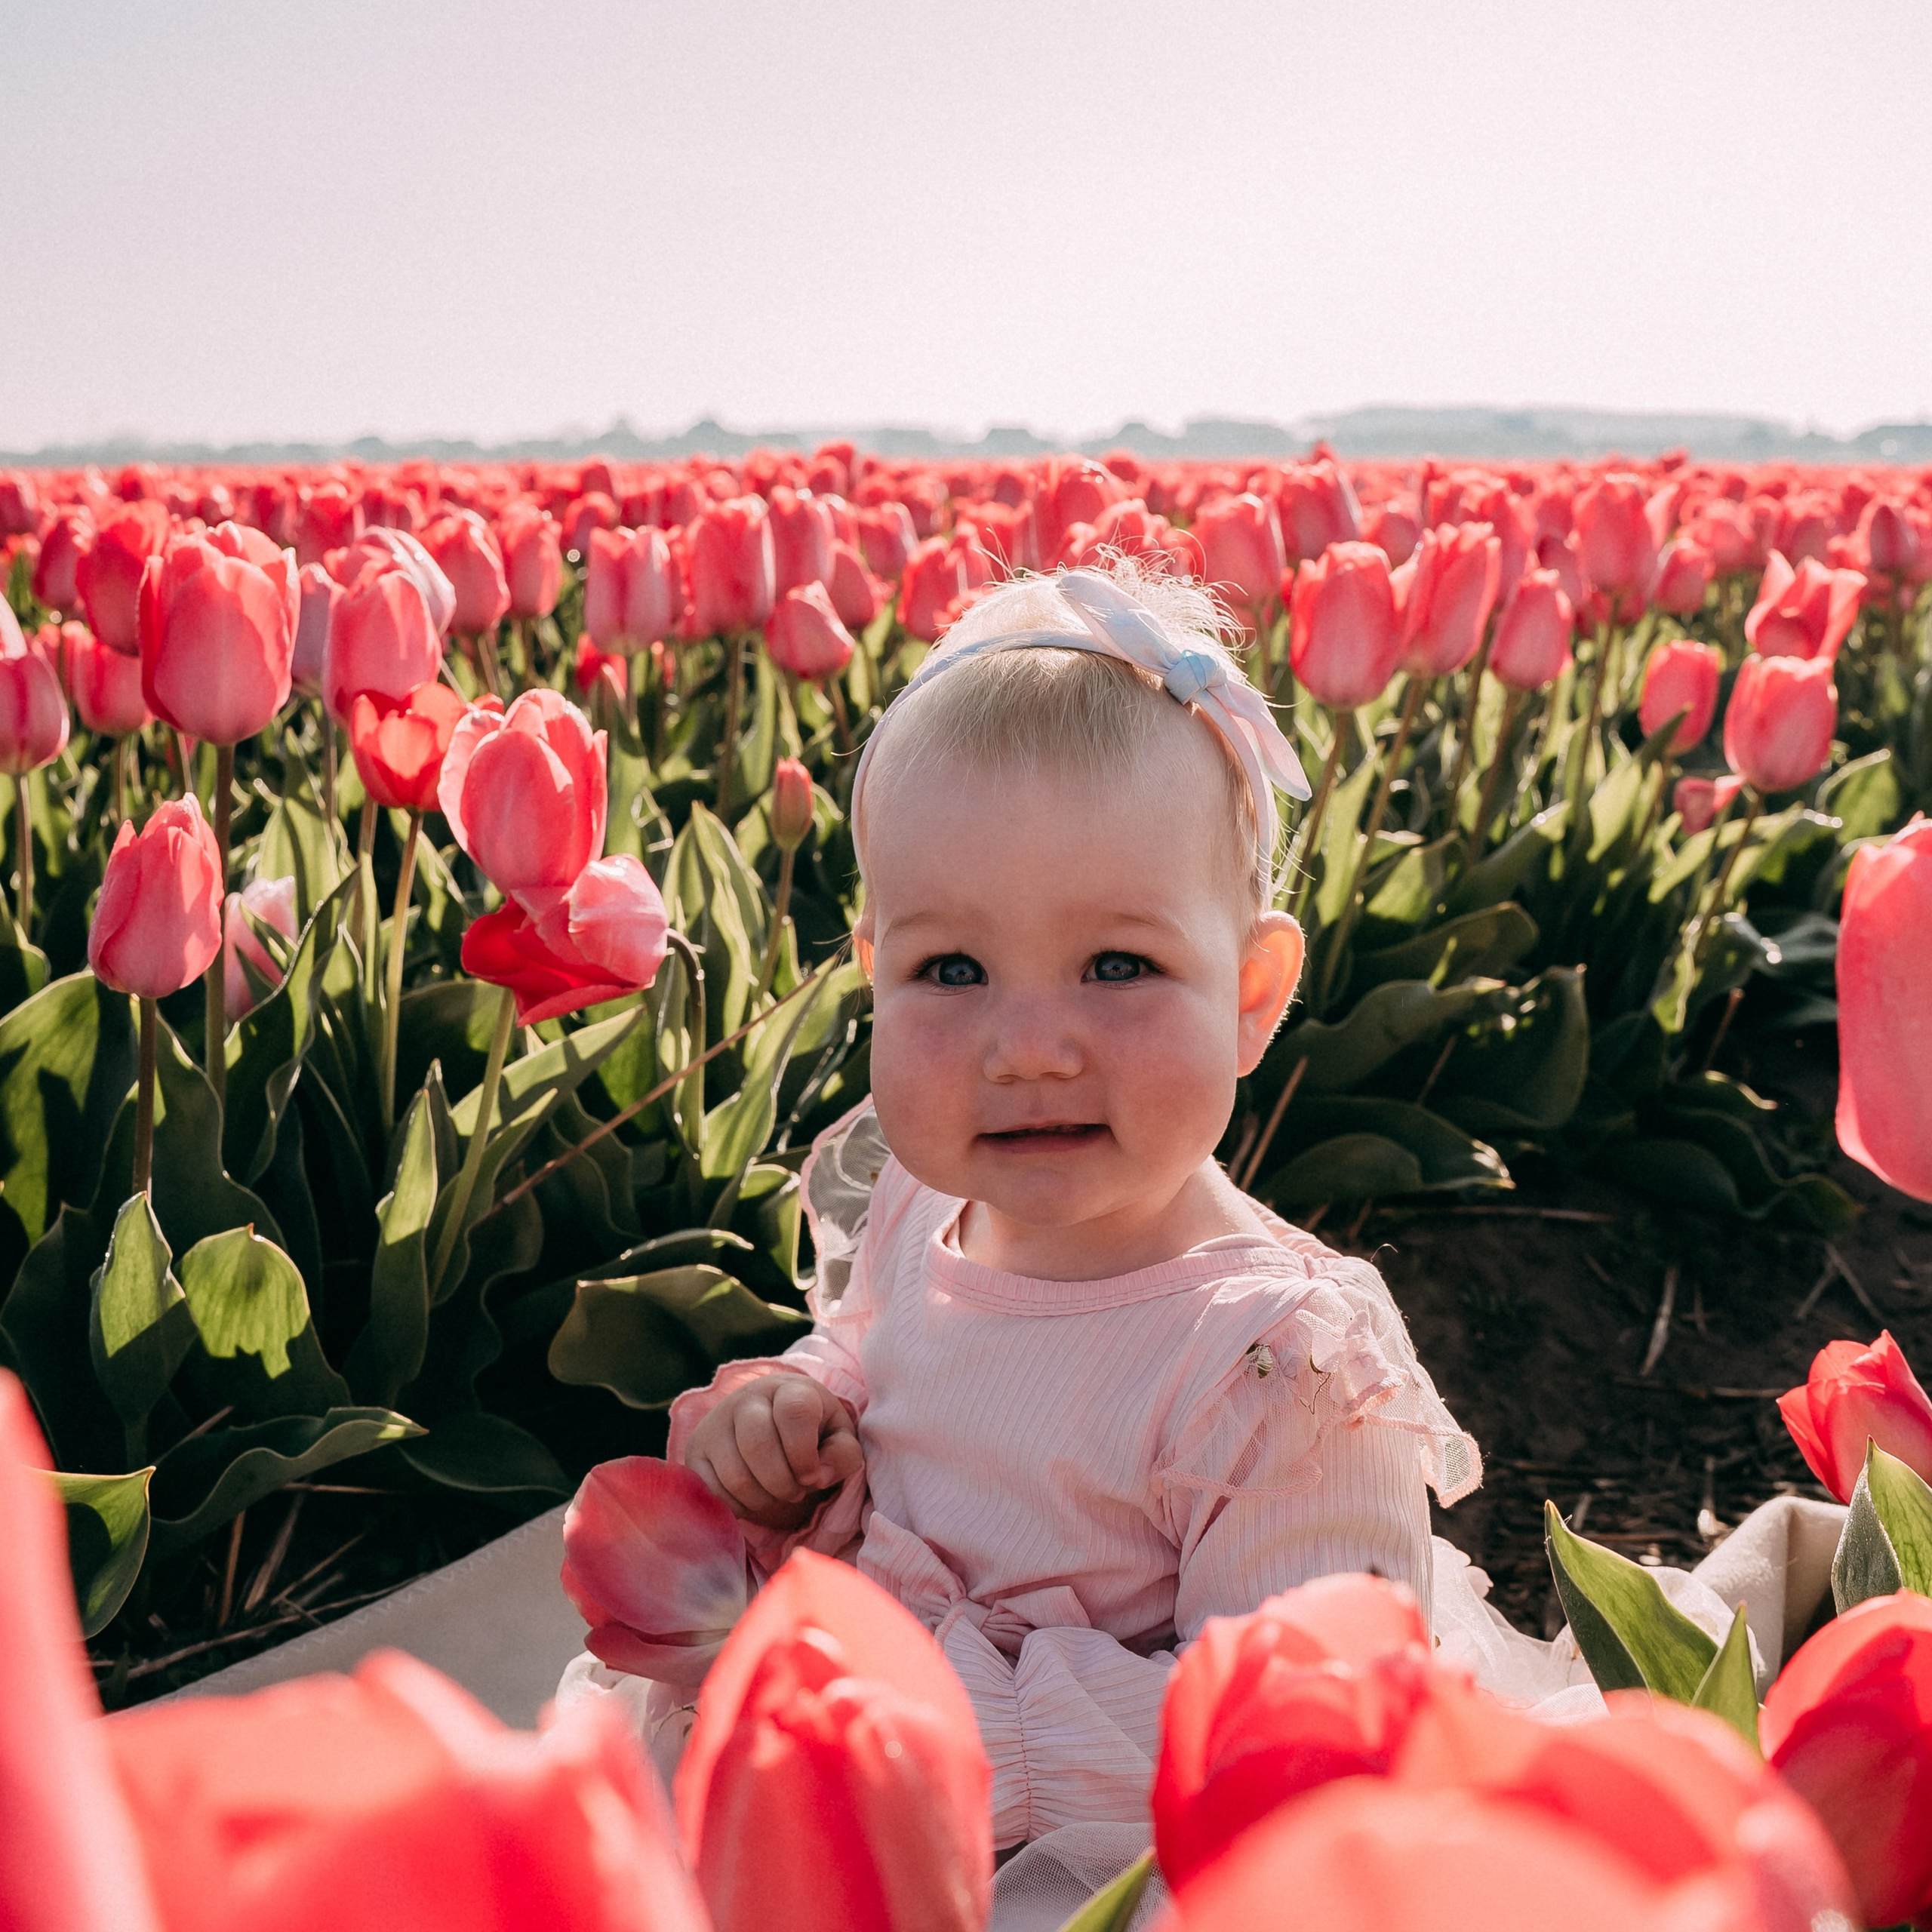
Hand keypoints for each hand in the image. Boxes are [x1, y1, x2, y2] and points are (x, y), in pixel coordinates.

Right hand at [684, 1373, 863, 1530]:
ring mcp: (716, 1423)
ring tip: (775, 1494)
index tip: (812, 1476)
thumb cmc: (813, 1435)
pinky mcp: (695, 1451)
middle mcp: (747, 1398)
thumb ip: (843, 1455)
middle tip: (795, 1491)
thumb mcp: (839, 1439)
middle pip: (758, 1445)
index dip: (804, 1454)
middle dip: (782, 1483)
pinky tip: (752, 1497)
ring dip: (762, 1499)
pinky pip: (712, 1490)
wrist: (772, 1426)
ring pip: (734, 1474)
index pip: (794, 1412)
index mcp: (789, 1389)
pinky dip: (738, 1506)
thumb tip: (817, 1476)